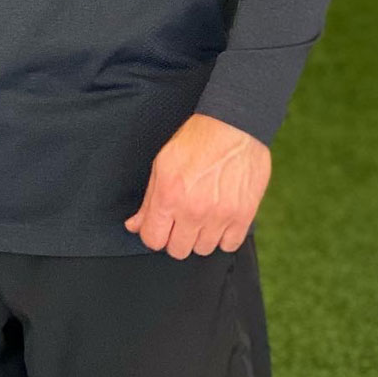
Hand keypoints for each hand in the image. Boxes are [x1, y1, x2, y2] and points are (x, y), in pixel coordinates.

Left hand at [124, 112, 270, 259]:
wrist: (234, 126)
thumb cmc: (197, 140)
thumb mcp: (163, 164)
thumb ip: (148, 200)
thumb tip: (134, 225)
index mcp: (169, 196)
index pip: (153, 240)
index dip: (154, 234)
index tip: (160, 227)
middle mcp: (193, 210)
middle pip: (178, 250)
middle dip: (176, 237)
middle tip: (183, 219)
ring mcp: (219, 216)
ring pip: (203, 250)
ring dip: (201, 236)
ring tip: (204, 215)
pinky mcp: (243, 216)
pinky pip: (229, 245)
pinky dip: (224, 236)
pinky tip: (220, 218)